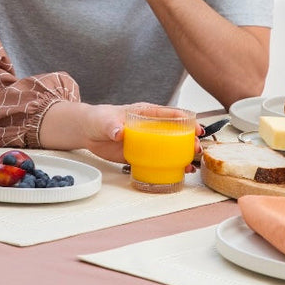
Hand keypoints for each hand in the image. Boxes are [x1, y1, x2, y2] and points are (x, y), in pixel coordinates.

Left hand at [73, 102, 202, 167]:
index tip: (195, 126)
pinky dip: (170, 166)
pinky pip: (158, 160)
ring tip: (192, 163)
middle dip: (188, 139)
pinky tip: (179, 172)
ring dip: (183, 154)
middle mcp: (150, 127)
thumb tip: (119, 131)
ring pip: (170, 147)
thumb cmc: (98, 119)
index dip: (185, 119)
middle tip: (196, 148)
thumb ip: (111, 125)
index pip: (169, 114)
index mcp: (145, 113)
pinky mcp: (141, 154)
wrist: (88, 132)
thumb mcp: (104, 120)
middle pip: (174, 132)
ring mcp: (147, 142)